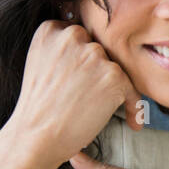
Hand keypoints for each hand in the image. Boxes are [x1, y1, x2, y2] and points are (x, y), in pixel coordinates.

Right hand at [7, 18, 144, 165]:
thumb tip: (95, 46)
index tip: (80, 77)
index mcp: (50, 31)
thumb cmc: (37, 108)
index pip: (78, 35)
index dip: (80, 58)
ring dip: (112, 88)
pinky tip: (132, 122)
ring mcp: (95, 55)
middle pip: (98, 50)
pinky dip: (133, 107)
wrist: (35, 136)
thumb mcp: (39, 64)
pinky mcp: (113, 75)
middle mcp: (73, 36)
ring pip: (114, 68)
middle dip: (95, 71)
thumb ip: (62, 49)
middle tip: (86, 96)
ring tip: (98, 110)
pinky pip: (131, 89)